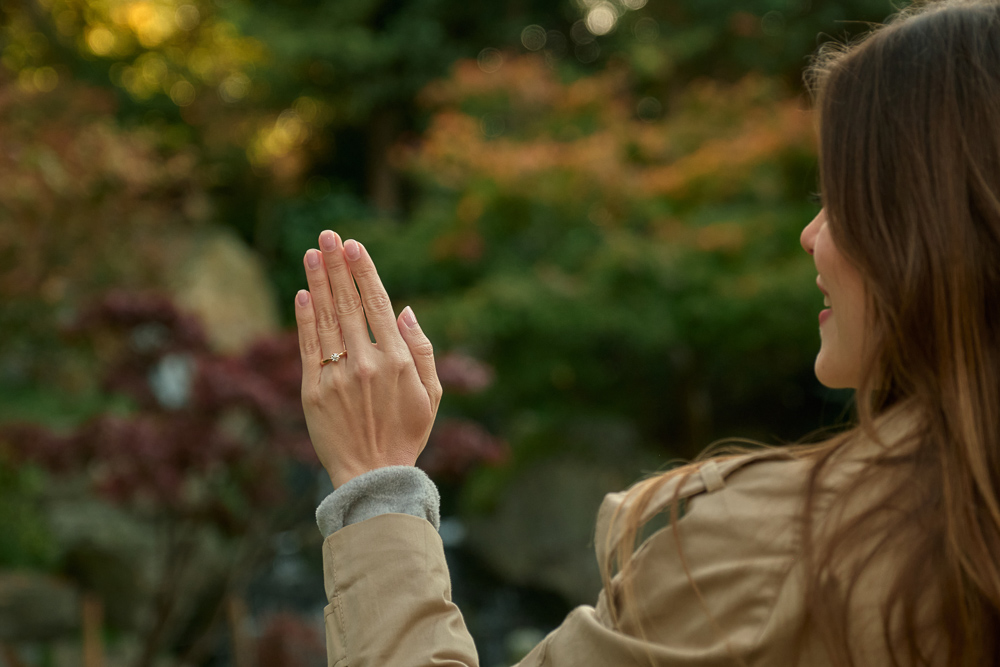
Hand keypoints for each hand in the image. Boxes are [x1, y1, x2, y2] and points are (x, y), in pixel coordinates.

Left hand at [293, 230, 441, 487]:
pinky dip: (304, 317)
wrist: (374, 477)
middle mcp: (367, 362)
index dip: (363, 271)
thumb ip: (422, 349)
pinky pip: (307, 346)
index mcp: (398, 360)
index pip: (376, 303)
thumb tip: (403, 310)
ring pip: (326, 318)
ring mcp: (337, 376)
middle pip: (348, 303)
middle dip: (336, 265)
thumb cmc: (407, 433)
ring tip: (311, 252)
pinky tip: (302, 292)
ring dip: (318, 282)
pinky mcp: (313, 391)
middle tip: (327, 235)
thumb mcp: (431, 394)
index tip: (353, 245)